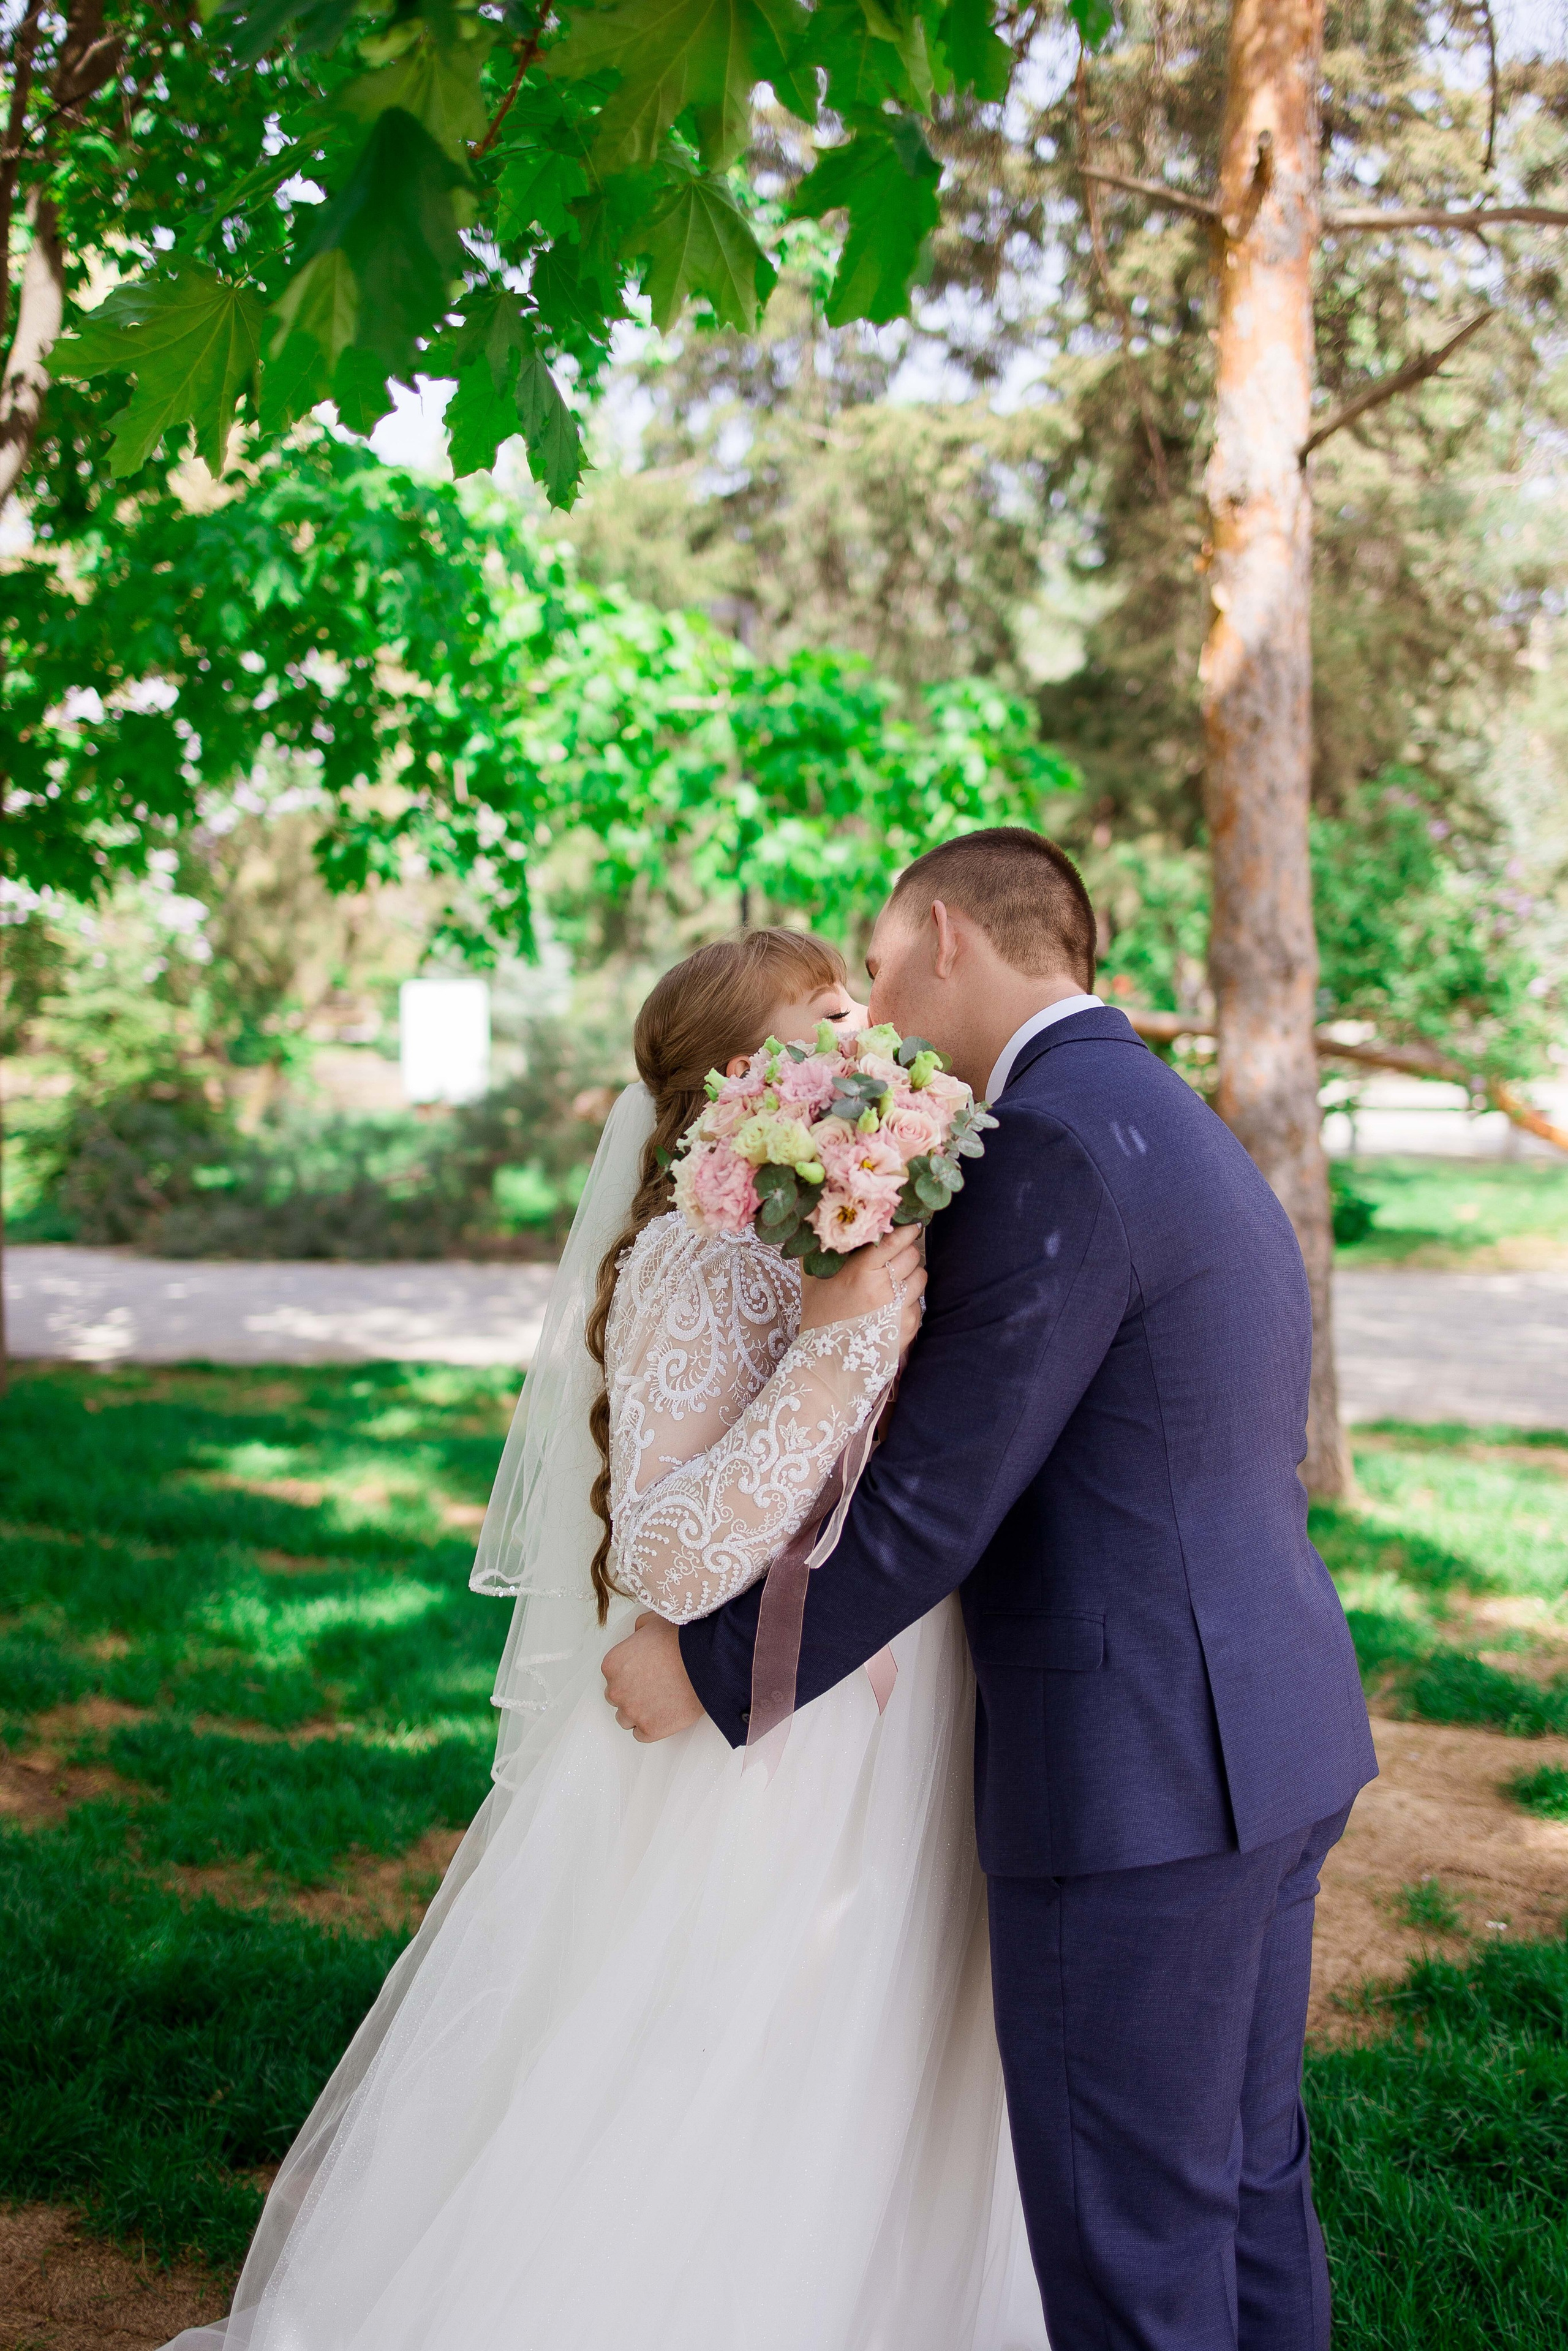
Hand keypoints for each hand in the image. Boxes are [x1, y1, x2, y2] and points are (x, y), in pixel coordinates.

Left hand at [602, 1612, 705, 1741]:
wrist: (706, 1660)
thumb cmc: (682, 1639)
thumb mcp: (654, 1622)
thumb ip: (638, 1629)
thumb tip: (637, 1634)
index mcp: (612, 1664)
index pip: (612, 1678)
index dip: (630, 1676)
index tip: (646, 1674)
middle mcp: (616, 1690)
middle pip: (617, 1699)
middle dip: (632, 1695)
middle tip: (654, 1688)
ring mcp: (632, 1712)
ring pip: (626, 1720)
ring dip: (639, 1713)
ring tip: (660, 1703)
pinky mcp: (650, 1729)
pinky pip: (642, 1735)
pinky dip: (652, 1727)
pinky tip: (665, 1715)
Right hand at [798, 1224, 925, 1349]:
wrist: (826, 1360)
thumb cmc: (818, 1316)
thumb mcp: (813, 1280)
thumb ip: (817, 1250)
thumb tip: (814, 1219)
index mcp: (860, 1273)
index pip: (894, 1241)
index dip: (906, 1230)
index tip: (911, 1225)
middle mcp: (883, 1289)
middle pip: (912, 1256)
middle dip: (906, 1252)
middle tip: (895, 1257)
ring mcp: (898, 1309)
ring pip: (920, 1277)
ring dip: (910, 1275)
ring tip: (893, 1282)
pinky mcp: (908, 1326)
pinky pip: (918, 1301)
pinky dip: (909, 1299)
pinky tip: (891, 1305)